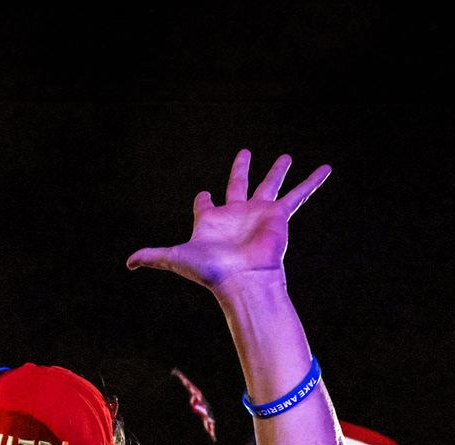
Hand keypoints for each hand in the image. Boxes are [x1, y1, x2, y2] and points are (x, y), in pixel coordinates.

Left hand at [126, 150, 329, 294]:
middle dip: (241, 169)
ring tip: (285, 155)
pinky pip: (298, 195)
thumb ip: (154, 257)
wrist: (244, 281)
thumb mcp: (176, 258)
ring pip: (270, 185)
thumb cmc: (211, 271)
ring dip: (278, 171)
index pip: (206, 204)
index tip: (203, 195)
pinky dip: (312, 182)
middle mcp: (237, 215)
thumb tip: (128, 263)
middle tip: (244, 153)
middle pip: (238, 184)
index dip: (203, 199)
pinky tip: (326, 168)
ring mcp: (259, 214)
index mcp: (212, 221)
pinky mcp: (279, 216)